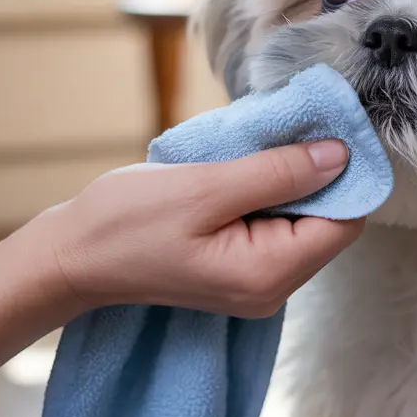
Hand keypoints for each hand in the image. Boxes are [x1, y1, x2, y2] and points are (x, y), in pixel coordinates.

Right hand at [25, 140, 363, 317]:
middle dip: (317, 174)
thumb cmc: (126, 222)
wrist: (70, 256)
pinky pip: (275, 227)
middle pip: (329, 223)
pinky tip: (244, 169)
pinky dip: (269, 194)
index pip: (345, 222)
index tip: (328, 128)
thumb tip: (340, 155)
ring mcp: (255, 283)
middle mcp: (272, 289)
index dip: (346, 174)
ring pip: (303, 222)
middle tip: (291, 128)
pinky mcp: (239, 270)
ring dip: (291, 181)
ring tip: (259, 147)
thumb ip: (278, 173)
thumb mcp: (206, 187)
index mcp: (269, 274)